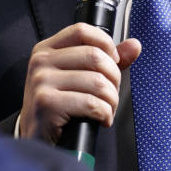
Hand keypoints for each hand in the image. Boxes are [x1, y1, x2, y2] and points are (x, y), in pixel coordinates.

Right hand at [18, 23, 140, 143]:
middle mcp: (41, 62)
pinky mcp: (47, 104)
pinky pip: (91, 103)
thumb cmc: (60, 107)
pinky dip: (105, 114)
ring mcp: (42, 82)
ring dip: (111, 100)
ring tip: (107, 109)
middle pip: (95, 56)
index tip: (112, 62)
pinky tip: (101, 120)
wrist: (36, 139)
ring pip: (97, 82)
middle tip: (111, 94)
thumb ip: (106, 59)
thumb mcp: (77, 77)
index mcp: (46, 50)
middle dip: (113, 79)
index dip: (105, 44)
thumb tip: (134, 45)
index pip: (82, 30)